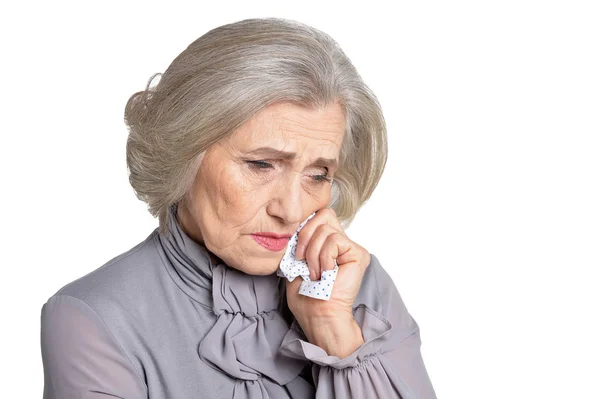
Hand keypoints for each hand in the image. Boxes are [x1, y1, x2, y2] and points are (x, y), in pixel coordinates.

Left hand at [285, 208, 370, 323]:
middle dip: (305, 235)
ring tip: (316, 273)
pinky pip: (335, 240)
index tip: (296, 251)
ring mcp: (351, 247)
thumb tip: (298, 224)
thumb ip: (300, 240)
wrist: (318, 315)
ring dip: (313, 254)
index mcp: (327, 243)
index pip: (317, 216)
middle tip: (301, 259)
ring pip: (326, 230)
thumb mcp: (295, 262)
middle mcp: (341, 242)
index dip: (303, 228)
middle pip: (323, 214)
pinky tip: (326, 273)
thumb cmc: (305, 296)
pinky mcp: (358, 253)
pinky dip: (324, 257)